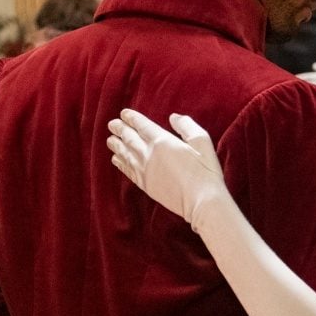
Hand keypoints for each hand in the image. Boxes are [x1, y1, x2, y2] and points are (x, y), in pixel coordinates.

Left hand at [107, 109, 227, 229]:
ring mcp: (145, 171)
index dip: (131, 119)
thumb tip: (173, 117)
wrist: (202, 201)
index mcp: (162, 141)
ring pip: (125, 155)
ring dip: (117, 146)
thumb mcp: (202, 141)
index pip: (142, 126)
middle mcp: (149, 155)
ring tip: (110, 140)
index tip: (124, 114)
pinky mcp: (145, 185)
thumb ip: (187, 126)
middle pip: (129, 139)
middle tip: (112, 124)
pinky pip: (127, 171)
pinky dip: (120, 164)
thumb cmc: (205, 171)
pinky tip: (116, 160)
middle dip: (120, 130)